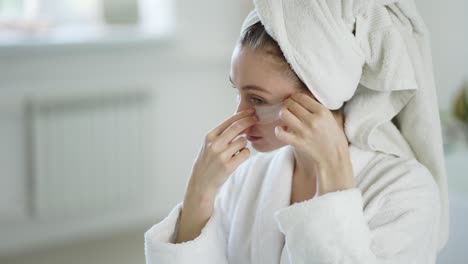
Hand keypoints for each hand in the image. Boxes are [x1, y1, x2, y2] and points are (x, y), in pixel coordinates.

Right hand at [176, 108, 256, 242]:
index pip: (229, 121)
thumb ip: (221, 135)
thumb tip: (240, 122)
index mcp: (210, 137)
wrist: (201, 183)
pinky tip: (237, 158)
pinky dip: (244, 154)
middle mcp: (215, 144)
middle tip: (256, 118)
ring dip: (243, 145)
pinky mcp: (228, 166)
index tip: (251, 111)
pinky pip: (245, 153)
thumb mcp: (209, 145)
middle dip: (249, 121)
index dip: (242, 115)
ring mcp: (221, 155)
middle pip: (237, 127)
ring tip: (235, 152)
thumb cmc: (208, 162)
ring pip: (243, 141)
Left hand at [275, 93, 353, 194]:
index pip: (300, 97)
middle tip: (288, 108)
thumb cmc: (332, 137)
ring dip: (283, 114)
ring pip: (284, 114)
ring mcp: (304, 132)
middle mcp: (313, 120)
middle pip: (291, 104)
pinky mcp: (298, 143)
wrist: (334, 157)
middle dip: (288, 104)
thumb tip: (300, 98)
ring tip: (285, 116)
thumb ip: (316, 108)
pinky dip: (278, 130)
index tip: (293, 100)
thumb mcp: (330, 118)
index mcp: (322, 112)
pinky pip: (280, 133)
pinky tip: (280, 129)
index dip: (294, 97)